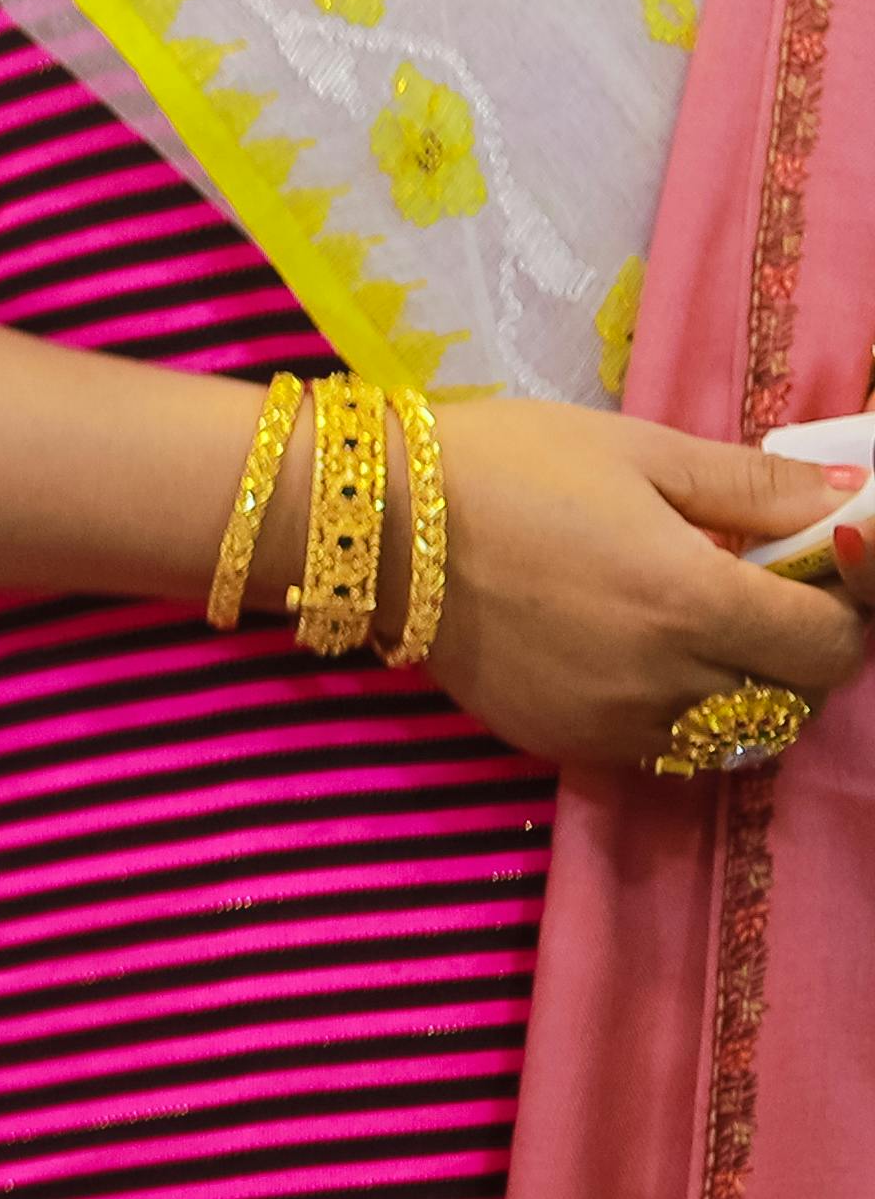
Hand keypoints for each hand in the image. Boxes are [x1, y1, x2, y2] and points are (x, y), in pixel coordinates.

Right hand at [407, 399, 863, 774]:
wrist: (372, 524)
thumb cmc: (509, 466)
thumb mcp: (640, 452)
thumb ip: (758, 486)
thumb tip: (856, 499)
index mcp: (693, 599)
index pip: (831, 645)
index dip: (842, 610)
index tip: (810, 573)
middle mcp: (663, 679)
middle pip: (793, 700)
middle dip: (796, 652)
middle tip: (755, 596)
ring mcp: (610, 723)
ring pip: (731, 735)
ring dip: (739, 689)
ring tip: (692, 629)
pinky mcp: (562, 743)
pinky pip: (658, 746)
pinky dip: (672, 711)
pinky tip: (630, 655)